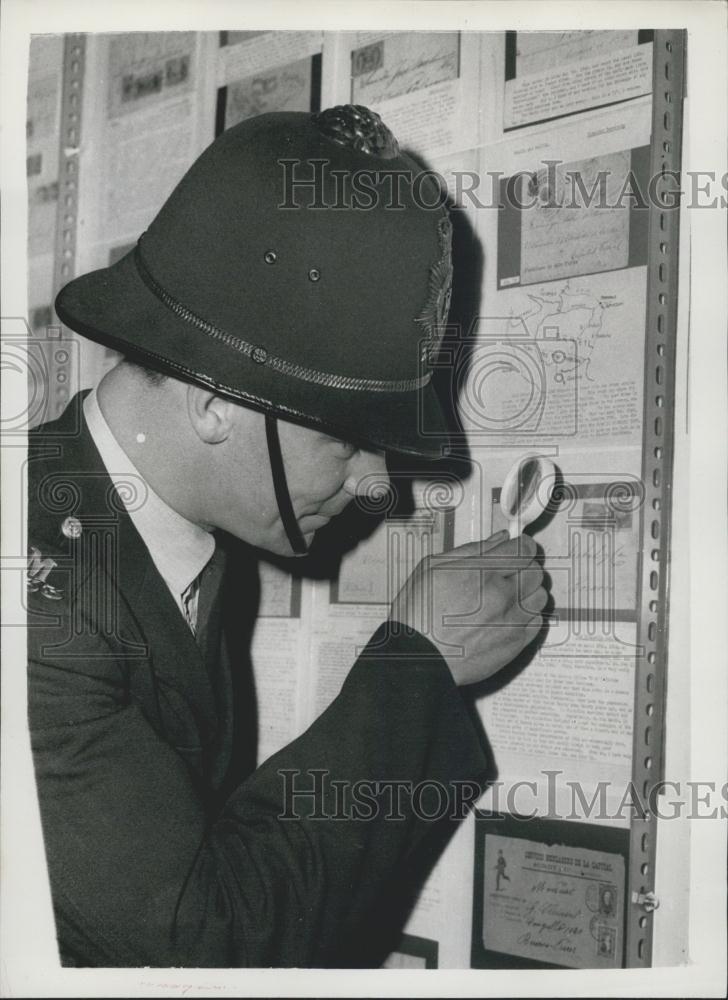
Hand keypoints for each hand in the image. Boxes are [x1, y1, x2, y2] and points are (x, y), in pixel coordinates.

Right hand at [388, 530, 546, 685]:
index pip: (522, 549)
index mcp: (481, 572)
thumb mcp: (433, 567)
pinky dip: (527, 616)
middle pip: (535, 571)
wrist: (417, 657)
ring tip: (508, 596)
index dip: (522, 545)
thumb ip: (471, 550)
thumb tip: (500, 539)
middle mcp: (501, 595)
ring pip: (540, 596)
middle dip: (525, 568)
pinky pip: (537, 622)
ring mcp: (511, 620)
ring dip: (528, 592)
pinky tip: (507, 617)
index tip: (519, 547)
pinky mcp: (515, 643)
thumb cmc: (419, 614)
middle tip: (510, 573)